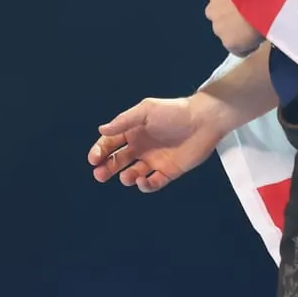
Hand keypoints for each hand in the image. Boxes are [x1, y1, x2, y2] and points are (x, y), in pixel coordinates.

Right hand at [90, 94, 235, 192]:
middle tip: (99, 175)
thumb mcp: (145, 111)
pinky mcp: (168, 171)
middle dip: (107, 168)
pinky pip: (154, 182)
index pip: (110, 143)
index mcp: (132, 132)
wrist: (204, 120)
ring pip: (133, 173)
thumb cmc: (174, 112)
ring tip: (126, 177)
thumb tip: (102, 130)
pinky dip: (146, 185)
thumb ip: (123, 121)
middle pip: (118, 161)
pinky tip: (143, 181)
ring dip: (126, 177)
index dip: (100, 151)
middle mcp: (141, 147)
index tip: (93, 159)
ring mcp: (154, 160)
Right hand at [206, 0, 265, 55]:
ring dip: (227, 10)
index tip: (255, 35)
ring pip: (217, 13)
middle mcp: (218, 30)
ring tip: (243, 3)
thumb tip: (258, 33)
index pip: (236, 48)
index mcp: (232, 43)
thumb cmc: (271, 16)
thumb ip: (258, 37)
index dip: (247, 41)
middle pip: (224, 30)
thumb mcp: (269, 35)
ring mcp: (214, 11)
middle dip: (235, 25)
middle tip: (250, 17)